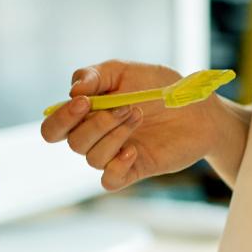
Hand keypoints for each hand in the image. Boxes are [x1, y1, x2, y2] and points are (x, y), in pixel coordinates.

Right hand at [40, 60, 228, 189]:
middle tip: (126, 107)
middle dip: (97, 124)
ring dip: (115, 135)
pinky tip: (133, 150)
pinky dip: (117, 166)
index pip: (54, 128)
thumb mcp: (125, 71)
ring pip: (92, 158)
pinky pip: (109, 180)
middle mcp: (95, 138)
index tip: (85, 102)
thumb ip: (94, 75)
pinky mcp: (133, 170)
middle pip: (73, 143)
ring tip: (139, 115)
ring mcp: (113, 155)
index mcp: (85, 115)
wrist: (198, 108)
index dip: (62, 118)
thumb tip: (72, 92)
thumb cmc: (159, 87)